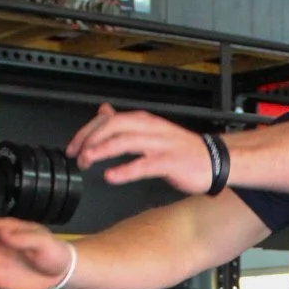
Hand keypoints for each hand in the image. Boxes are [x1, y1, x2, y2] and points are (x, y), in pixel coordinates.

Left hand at [66, 104, 214, 191]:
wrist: (214, 160)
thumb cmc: (183, 150)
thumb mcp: (151, 130)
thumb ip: (125, 123)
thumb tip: (103, 111)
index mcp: (143, 122)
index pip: (108, 119)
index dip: (87, 131)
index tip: (73, 146)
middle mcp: (150, 129)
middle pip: (113, 126)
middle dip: (91, 139)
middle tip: (77, 154)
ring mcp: (160, 145)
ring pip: (126, 141)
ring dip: (102, 150)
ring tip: (87, 160)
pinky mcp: (169, 162)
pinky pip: (144, 165)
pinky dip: (125, 170)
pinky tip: (112, 176)